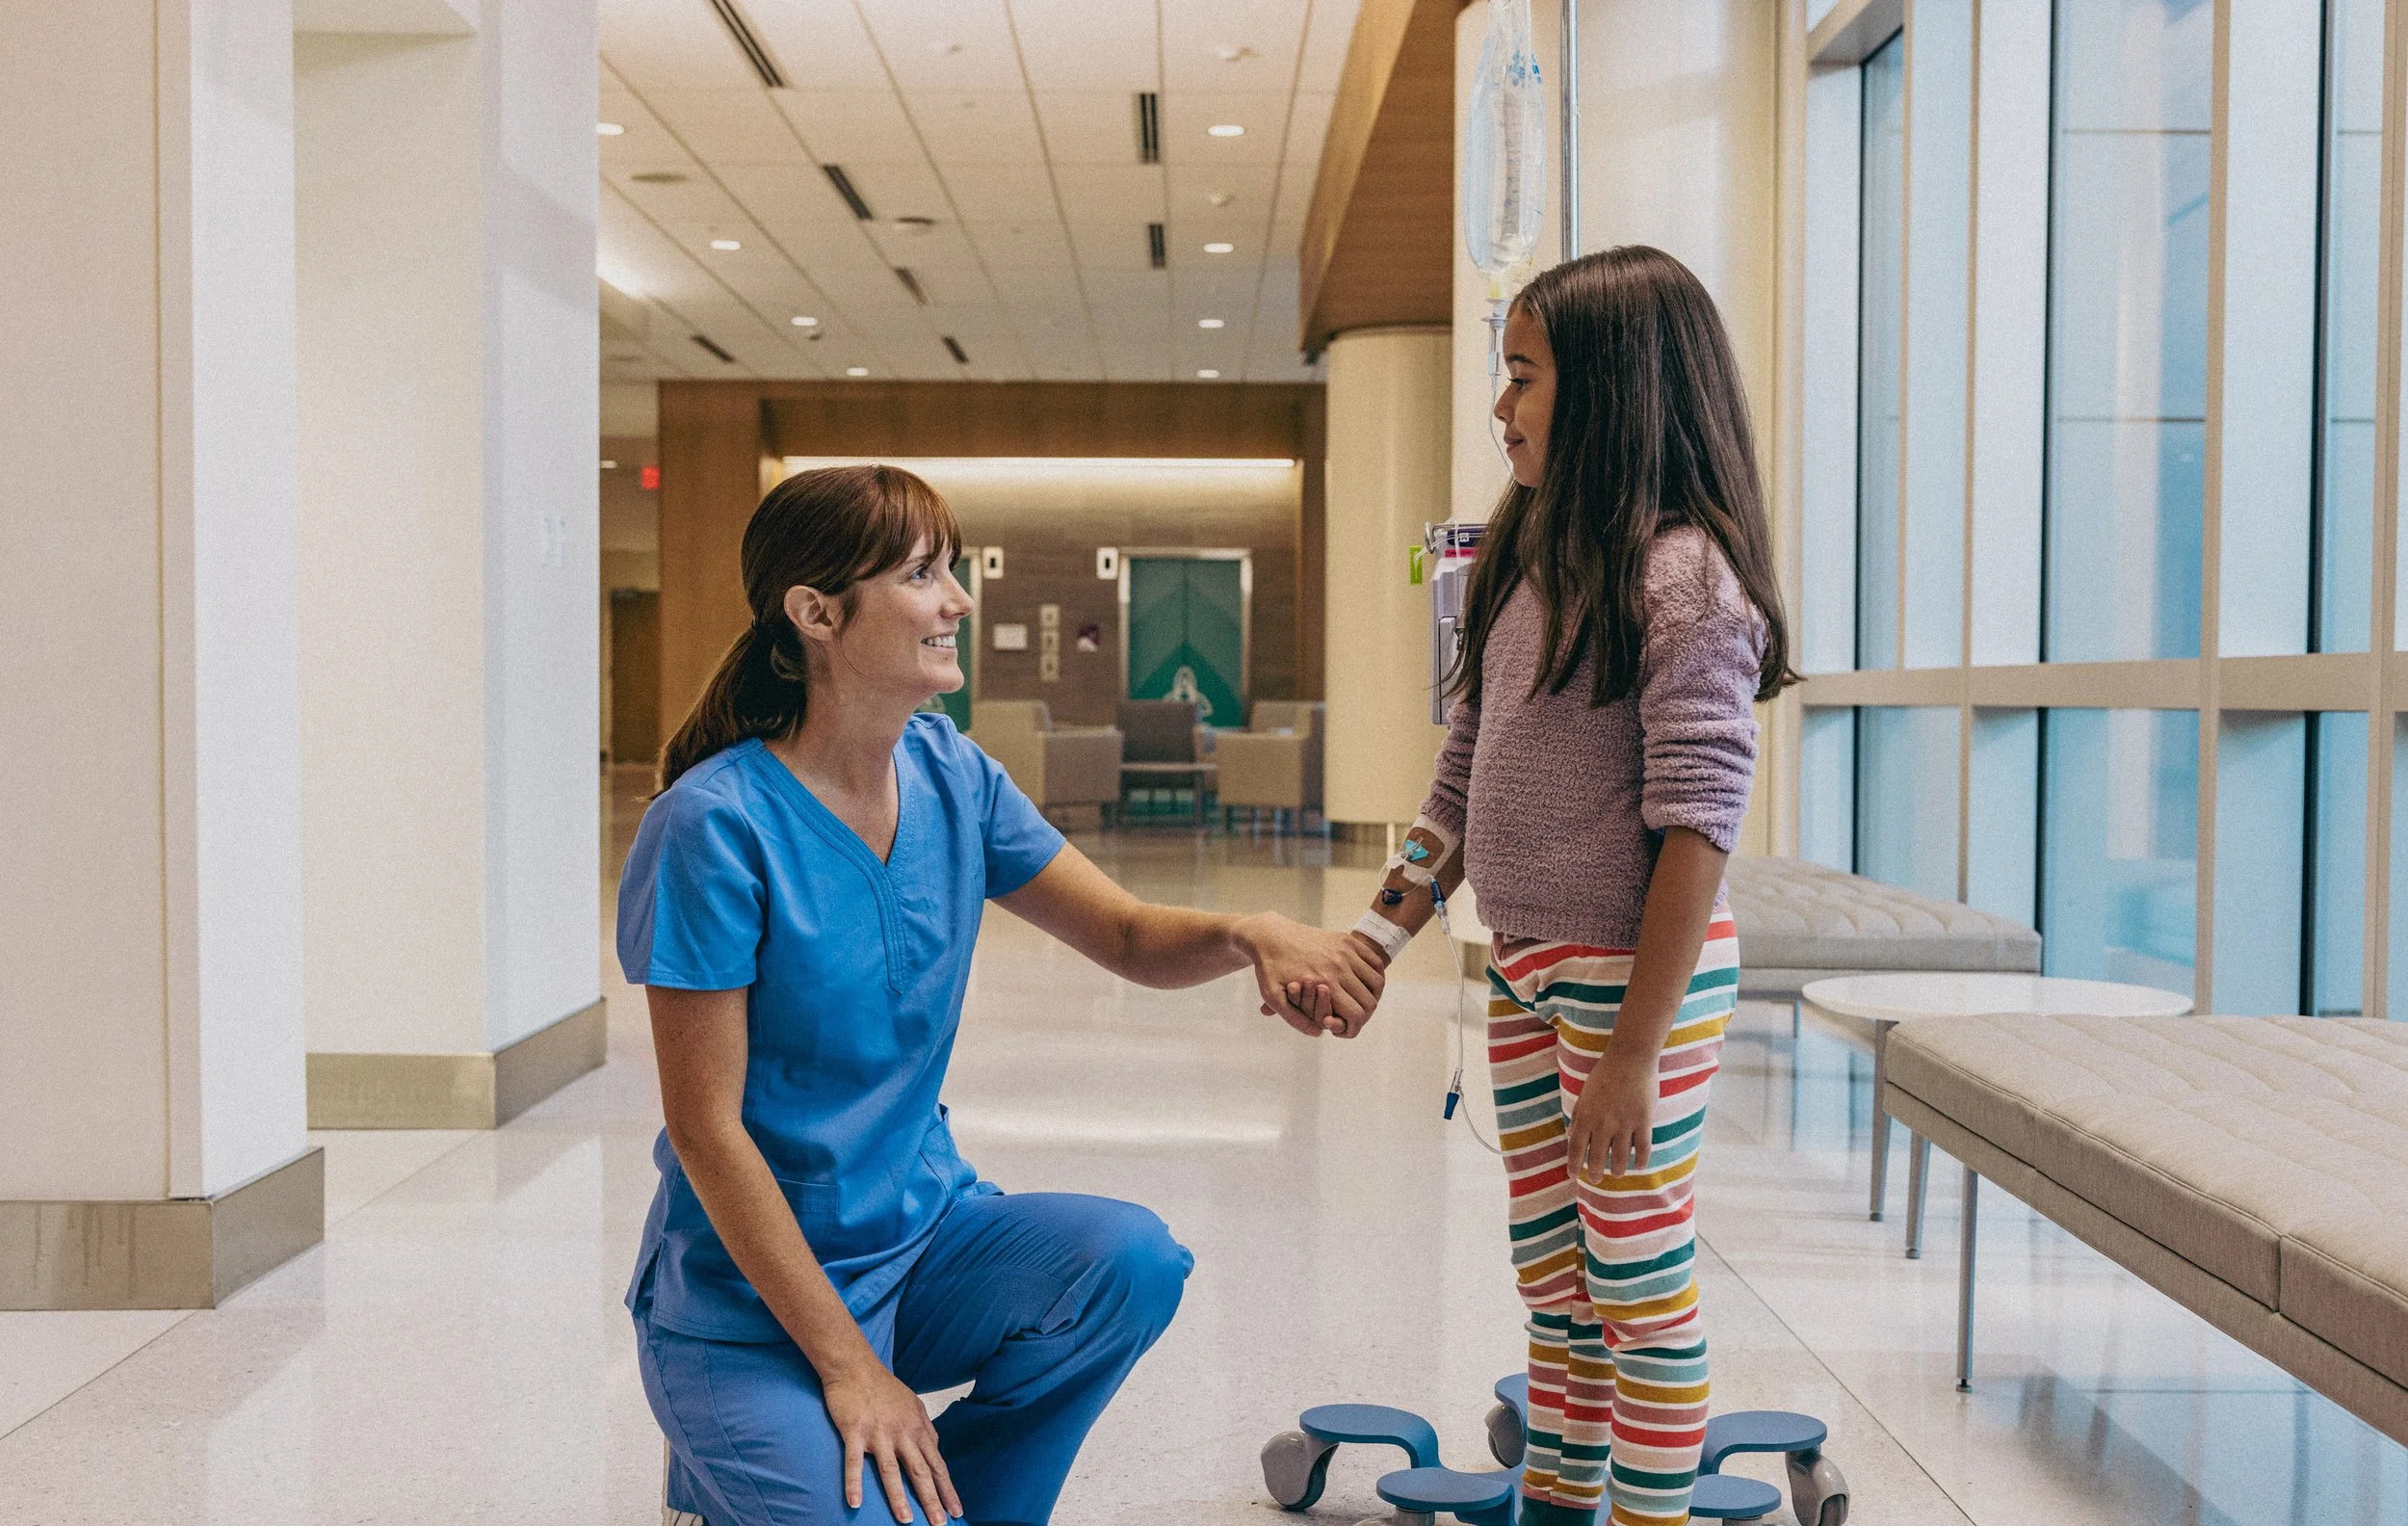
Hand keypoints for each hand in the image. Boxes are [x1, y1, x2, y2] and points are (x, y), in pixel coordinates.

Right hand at [822, 1361, 960, 1523]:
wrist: (855, 1365)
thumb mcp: (913, 1405)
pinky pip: (854, 1461)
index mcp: (917, 1428)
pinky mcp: (854, 1430)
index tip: (956, 1510)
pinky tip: (855, 1503)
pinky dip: (854, 1482)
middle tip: (940, 1523)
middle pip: (920, 1471)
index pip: (937, 1464)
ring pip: (891, 1470)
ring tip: (907, 1520)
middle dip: (932, 1499)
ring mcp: (878, 1432)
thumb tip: (936, 1447)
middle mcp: (902, 1432)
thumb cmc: (883, 1387)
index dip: (947, 1488)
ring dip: (899, 1497)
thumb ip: (925, 1428)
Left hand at [1237, 914, 1385, 1036]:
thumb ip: (1294, 1018)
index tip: (1343, 1031)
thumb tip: (1319, 1032)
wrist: (1270, 934)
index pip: (1356, 1015)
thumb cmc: (1269, 968)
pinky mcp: (1346, 940)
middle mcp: (1339, 966)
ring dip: (1372, 997)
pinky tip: (1363, 984)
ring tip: (1357, 1003)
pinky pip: (1374, 961)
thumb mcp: (1272, 996)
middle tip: (1350, 1019)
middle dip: (1363, 1017)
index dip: (1353, 1029)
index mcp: (1323, 982)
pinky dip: (1375, 976)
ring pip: (1377, 982)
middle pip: (1369, 1002)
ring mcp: (1345, 951)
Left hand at [1567, 1050, 1658, 1181]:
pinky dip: (1641, 1159)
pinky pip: (1643, 1146)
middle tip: (1596, 1180)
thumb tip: (1569, 1136)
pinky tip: (1639, 1166)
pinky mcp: (1644, 1120)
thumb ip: (1577, 1115)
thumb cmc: (1605, 1074)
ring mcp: (1625, 1123)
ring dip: (1618, 1169)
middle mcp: (1604, 1123)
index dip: (1574, 1164)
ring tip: (1618, 1174)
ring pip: (1621, 1156)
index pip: (1576, 1147)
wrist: (1630, 1057)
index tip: (1573, 1176)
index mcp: (1587, 1116)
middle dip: (1596, 1172)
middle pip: (1598, 1156)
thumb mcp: (1585, 1093)